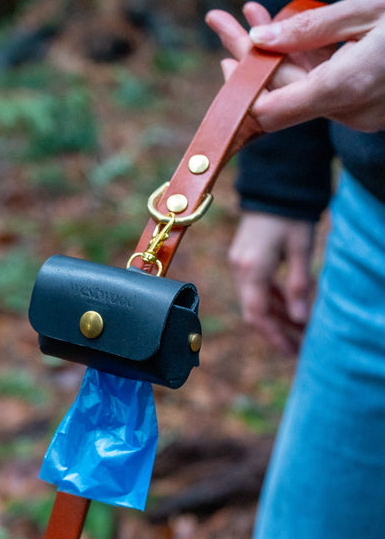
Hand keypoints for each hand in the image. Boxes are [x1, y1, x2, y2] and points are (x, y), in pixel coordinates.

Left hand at [206, 0, 384, 132]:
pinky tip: (288, 33)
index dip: (242, 88)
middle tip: (221, 21)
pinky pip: (326, 88)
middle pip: (283, 94)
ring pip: (304, 89)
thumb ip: (311, 29)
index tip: (224, 57)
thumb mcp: (369, 10)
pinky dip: (308, 63)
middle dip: (251, 56)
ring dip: (278, 56)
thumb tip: (259, 40)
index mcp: (346, 88)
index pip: (269, 110)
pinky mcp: (371, 106)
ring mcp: (362, 113)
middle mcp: (351, 110)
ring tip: (252, 14)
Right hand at [229, 212, 315, 353]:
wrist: (273, 187)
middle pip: (254, 312)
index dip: (274, 336)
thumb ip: (298, 286)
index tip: (291, 352)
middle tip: (297, 348)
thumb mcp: (300, 250)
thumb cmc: (290, 216)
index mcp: (252, 267)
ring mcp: (238, 263)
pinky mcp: (242, 259)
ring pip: (254, 301)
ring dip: (276, 317)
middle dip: (276, 332)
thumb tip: (301, 320)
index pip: (258, 313)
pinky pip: (254, 288)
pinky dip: (271, 301)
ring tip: (298, 332)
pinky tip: (288, 310)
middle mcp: (239, 268)